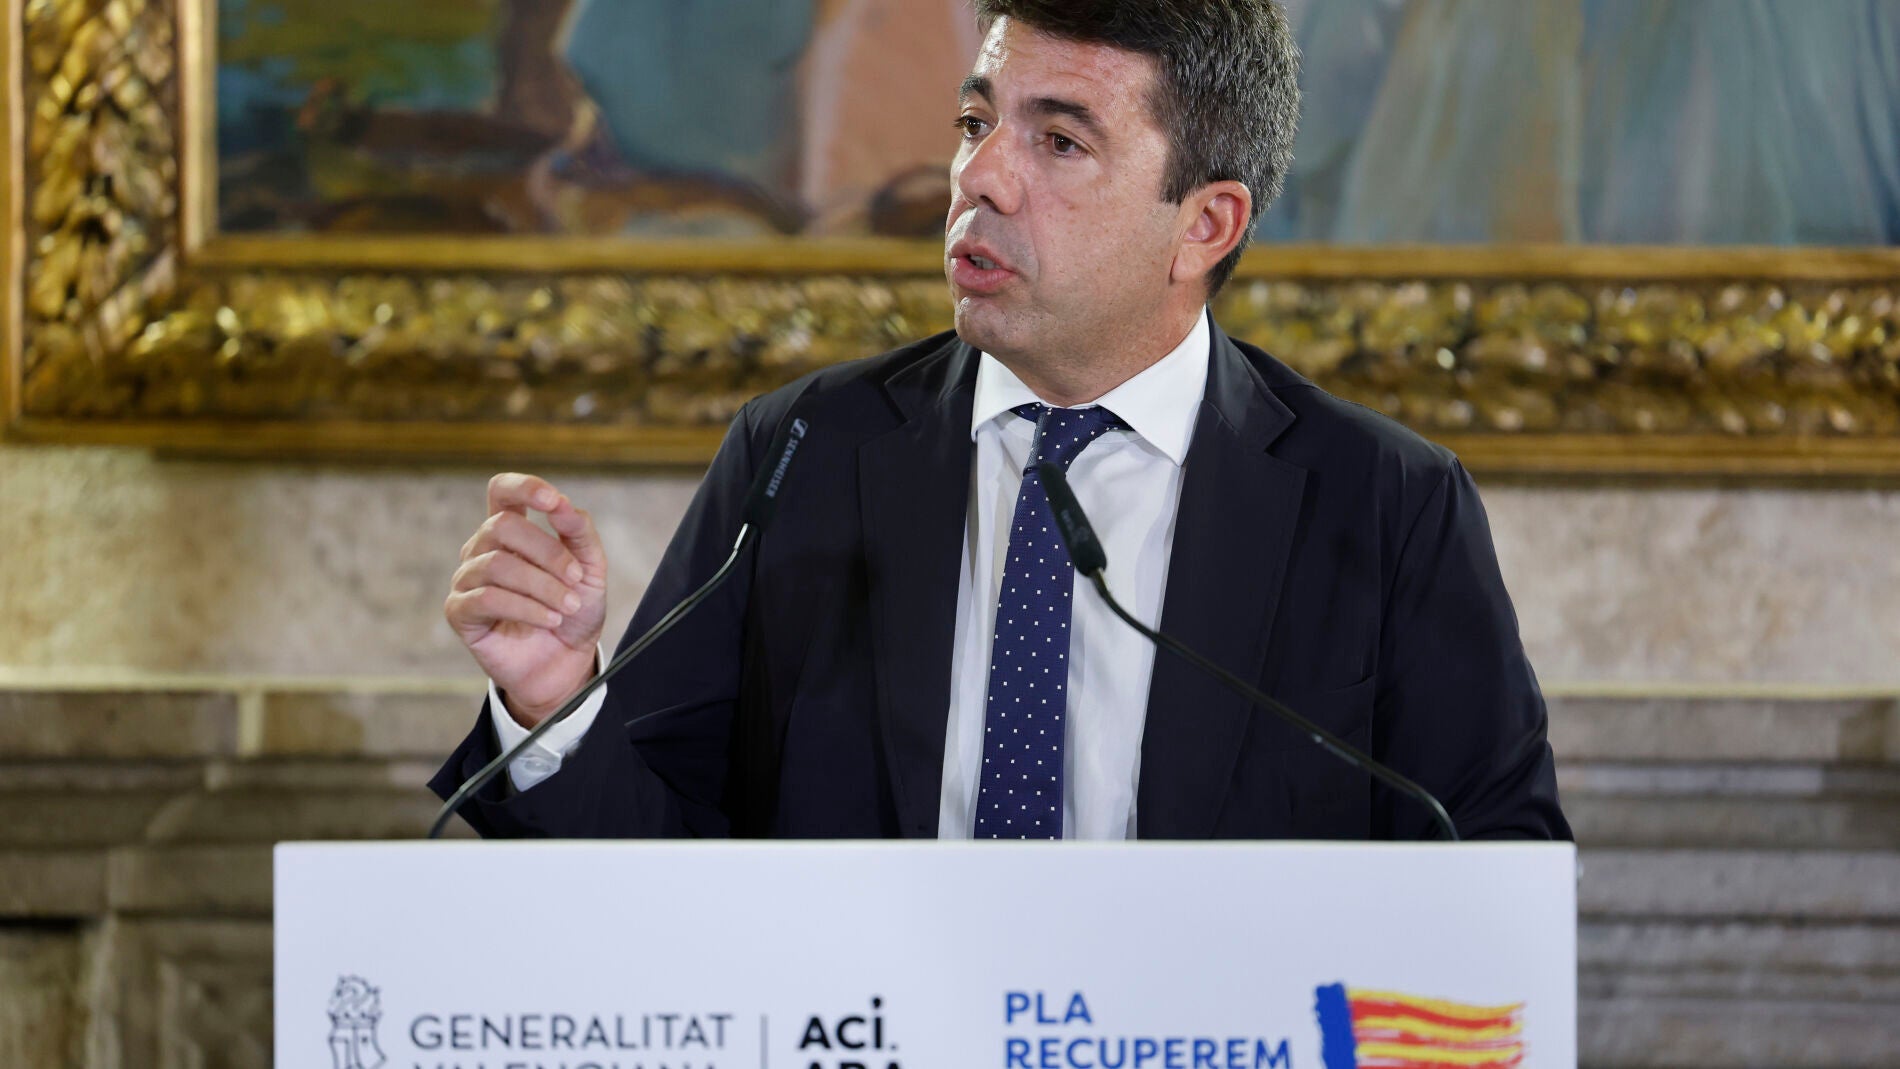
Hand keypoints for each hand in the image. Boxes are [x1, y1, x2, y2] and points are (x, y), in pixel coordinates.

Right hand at [445, 474, 608, 725]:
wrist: (566, 662)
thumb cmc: (573, 611)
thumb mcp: (590, 569)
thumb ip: (578, 532)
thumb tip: (562, 504)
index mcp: (512, 531)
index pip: (502, 491)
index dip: (524, 488)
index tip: (553, 501)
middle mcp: (483, 549)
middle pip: (502, 526)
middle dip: (546, 551)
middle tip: (576, 578)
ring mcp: (468, 579)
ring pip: (496, 564)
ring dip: (541, 585)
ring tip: (568, 606)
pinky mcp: (460, 611)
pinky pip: (486, 598)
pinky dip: (525, 608)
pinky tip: (549, 619)